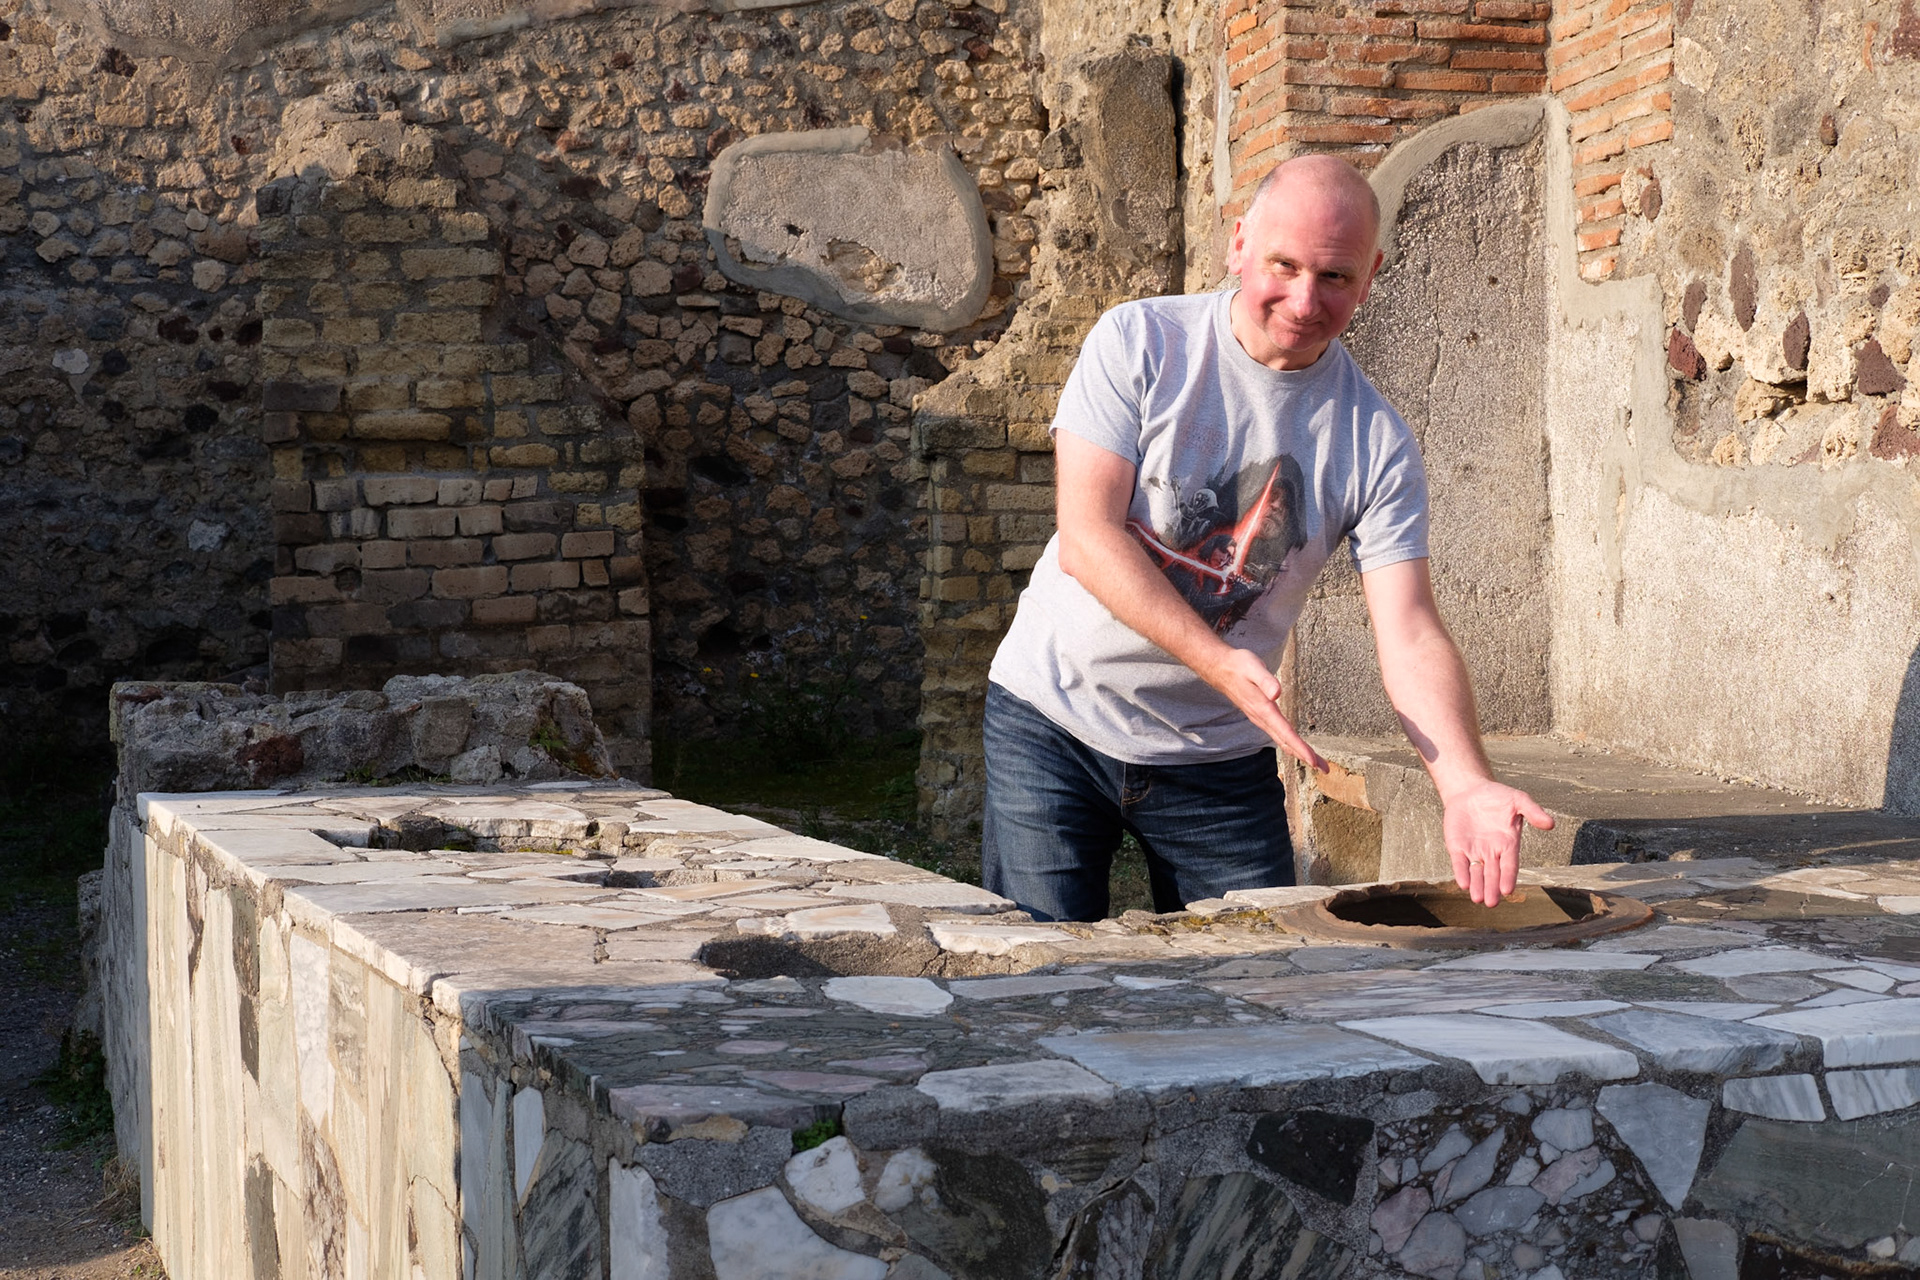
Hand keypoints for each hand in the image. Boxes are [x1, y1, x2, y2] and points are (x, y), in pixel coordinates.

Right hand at [1198, 646, 1326, 771]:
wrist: (1220, 668)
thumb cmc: (1239, 666)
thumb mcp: (1253, 667)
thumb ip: (1266, 680)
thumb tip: (1277, 693)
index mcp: (1263, 709)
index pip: (1285, 733)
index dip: (1300, 748)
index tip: (1312, 761)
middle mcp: (1262, 718)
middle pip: (1286, 742)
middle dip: (1306, 756)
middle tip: (1324, 769)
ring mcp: (1260, 719)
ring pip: (1282, 740)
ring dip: (1299, 752)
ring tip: (1315, 762)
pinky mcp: (1261, 716)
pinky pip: (1278, 735)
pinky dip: (1290, 744)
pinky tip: (1295, 747)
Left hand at [1442, 780, 1554, 906]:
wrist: (1471, 790)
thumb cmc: (1498, 797)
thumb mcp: (1518, 800)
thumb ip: (1533, 811)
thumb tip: (1550, 823)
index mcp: (1508, 844)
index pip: (1510, 864)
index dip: (1508, 877)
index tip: (1508, 890)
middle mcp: (1492, 852)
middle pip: (1493, 874)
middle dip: (1492, 888)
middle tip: (1491, 903)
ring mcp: (1474, 851)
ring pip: (1476, 872)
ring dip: (1477, 886)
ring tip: (1478, 899)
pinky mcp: (1458, 847)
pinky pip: (1460, 862)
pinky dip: (1461, 872)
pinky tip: (1462, 883)